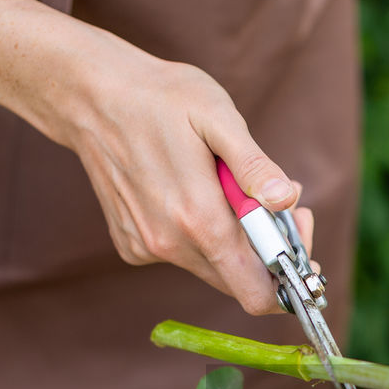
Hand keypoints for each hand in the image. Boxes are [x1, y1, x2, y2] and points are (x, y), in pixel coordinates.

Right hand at [59, 55, 312, 314]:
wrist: (90, 96)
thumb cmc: (160, 98)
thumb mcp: (216, 115)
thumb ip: (254, 165)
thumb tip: (287, 199)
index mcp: (198, 219)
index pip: (257, 292)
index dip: (290, 274)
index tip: (298, 230)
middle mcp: (170, 244)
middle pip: (239, 282)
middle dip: (268, 251)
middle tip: (274, 203)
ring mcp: (147, 247)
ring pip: (212, 268)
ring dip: (234, 240)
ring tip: (230, 186)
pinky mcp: (132, 244)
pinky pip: (183, 255)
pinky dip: (200, 233)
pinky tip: (192, 191)